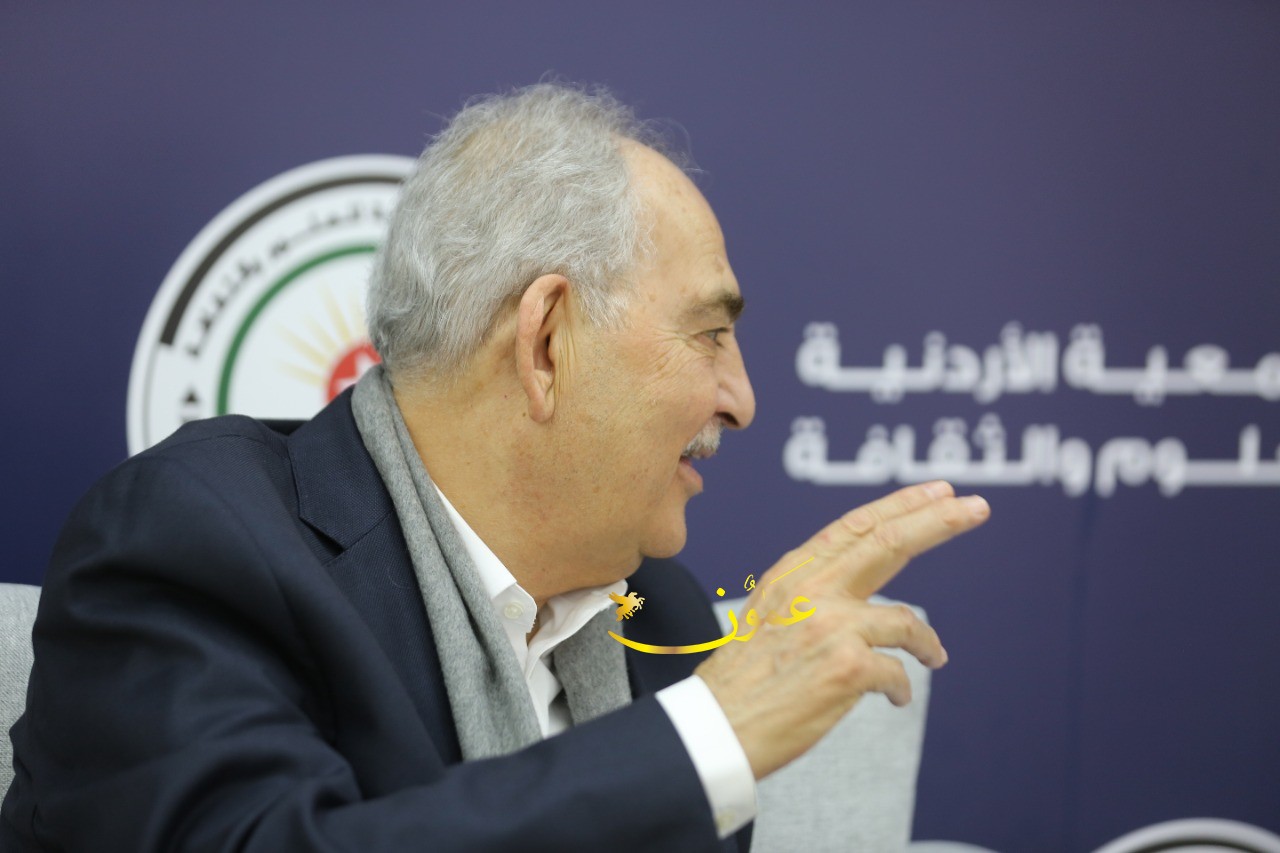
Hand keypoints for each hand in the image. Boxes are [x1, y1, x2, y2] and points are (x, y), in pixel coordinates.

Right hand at [694, 481, 988, 779]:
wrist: (715, 726)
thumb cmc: (740, 679)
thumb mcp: (767, 615)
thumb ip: (809, 594)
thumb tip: (856, 592)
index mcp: (793, 574)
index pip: (856, 526)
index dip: (901, 506)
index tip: (938, 492)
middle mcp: (813, 590)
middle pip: (889, 542)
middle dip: (940, 522)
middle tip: (977, 507)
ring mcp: (832, 626)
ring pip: (906, 620)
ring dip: (928, 643)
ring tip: (937, 657)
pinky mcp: (847, 668)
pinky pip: (897, 674)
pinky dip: (901, 688)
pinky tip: (894, 699)